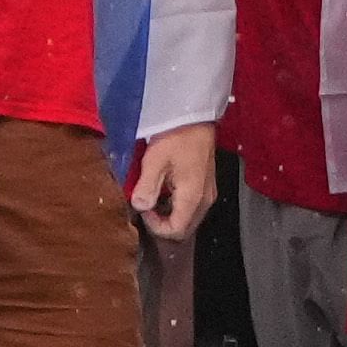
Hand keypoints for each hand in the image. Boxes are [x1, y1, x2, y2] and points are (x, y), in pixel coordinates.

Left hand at [127, 122, 217, 239]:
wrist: (194, 115)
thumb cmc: (176, 135)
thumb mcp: (155, 161)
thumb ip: (146, 187)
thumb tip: (139, 206)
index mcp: (193, 197)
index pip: (176, 231)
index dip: (155, 226)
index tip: (143, 208)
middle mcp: (204, 199)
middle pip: (184, 228)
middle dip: (162, 223)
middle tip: (147, 204)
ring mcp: (207, 192)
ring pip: (188, 217)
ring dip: (168, 213)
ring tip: (153, 195)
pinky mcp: (206, 184)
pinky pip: (191, 205)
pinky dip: (175, 204)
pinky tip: (164, 187)